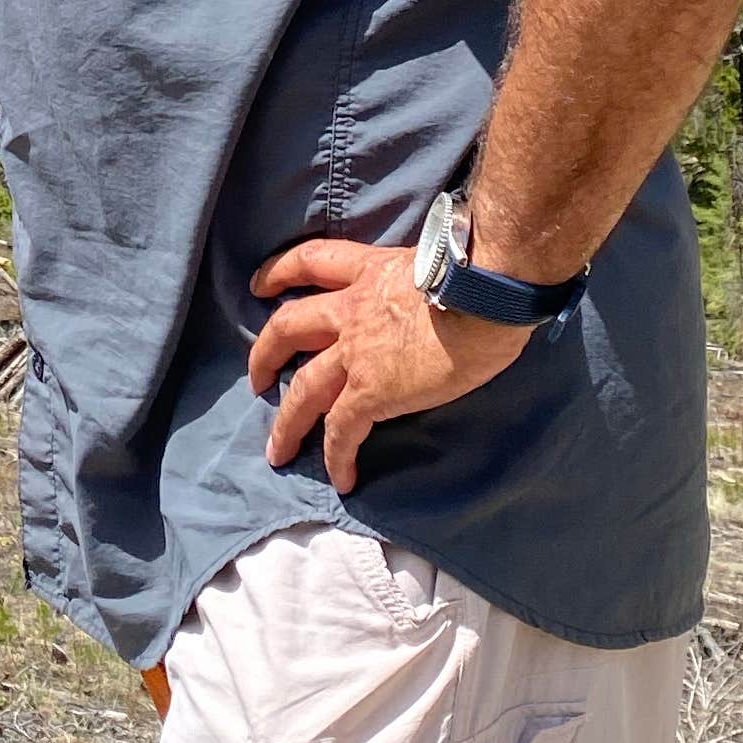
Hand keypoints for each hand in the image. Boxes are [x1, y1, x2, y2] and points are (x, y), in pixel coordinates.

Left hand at [247, 234, 529, 491]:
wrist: (484, 296)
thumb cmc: (480, 276)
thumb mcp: (436, 265)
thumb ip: (419, 284)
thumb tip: (437, 299)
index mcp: (370, 271)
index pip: (313, 262)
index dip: (281, 272)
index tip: (261, 285)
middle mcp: (352, 309)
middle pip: (289, 327)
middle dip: (266, 353)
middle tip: (258, 378)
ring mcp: (355, 352)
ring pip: (303, 388)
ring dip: (287, 422)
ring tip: (277, 449)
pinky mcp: (370, 391)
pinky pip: (342, 431)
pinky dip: (337, 457)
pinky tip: (342, 480)